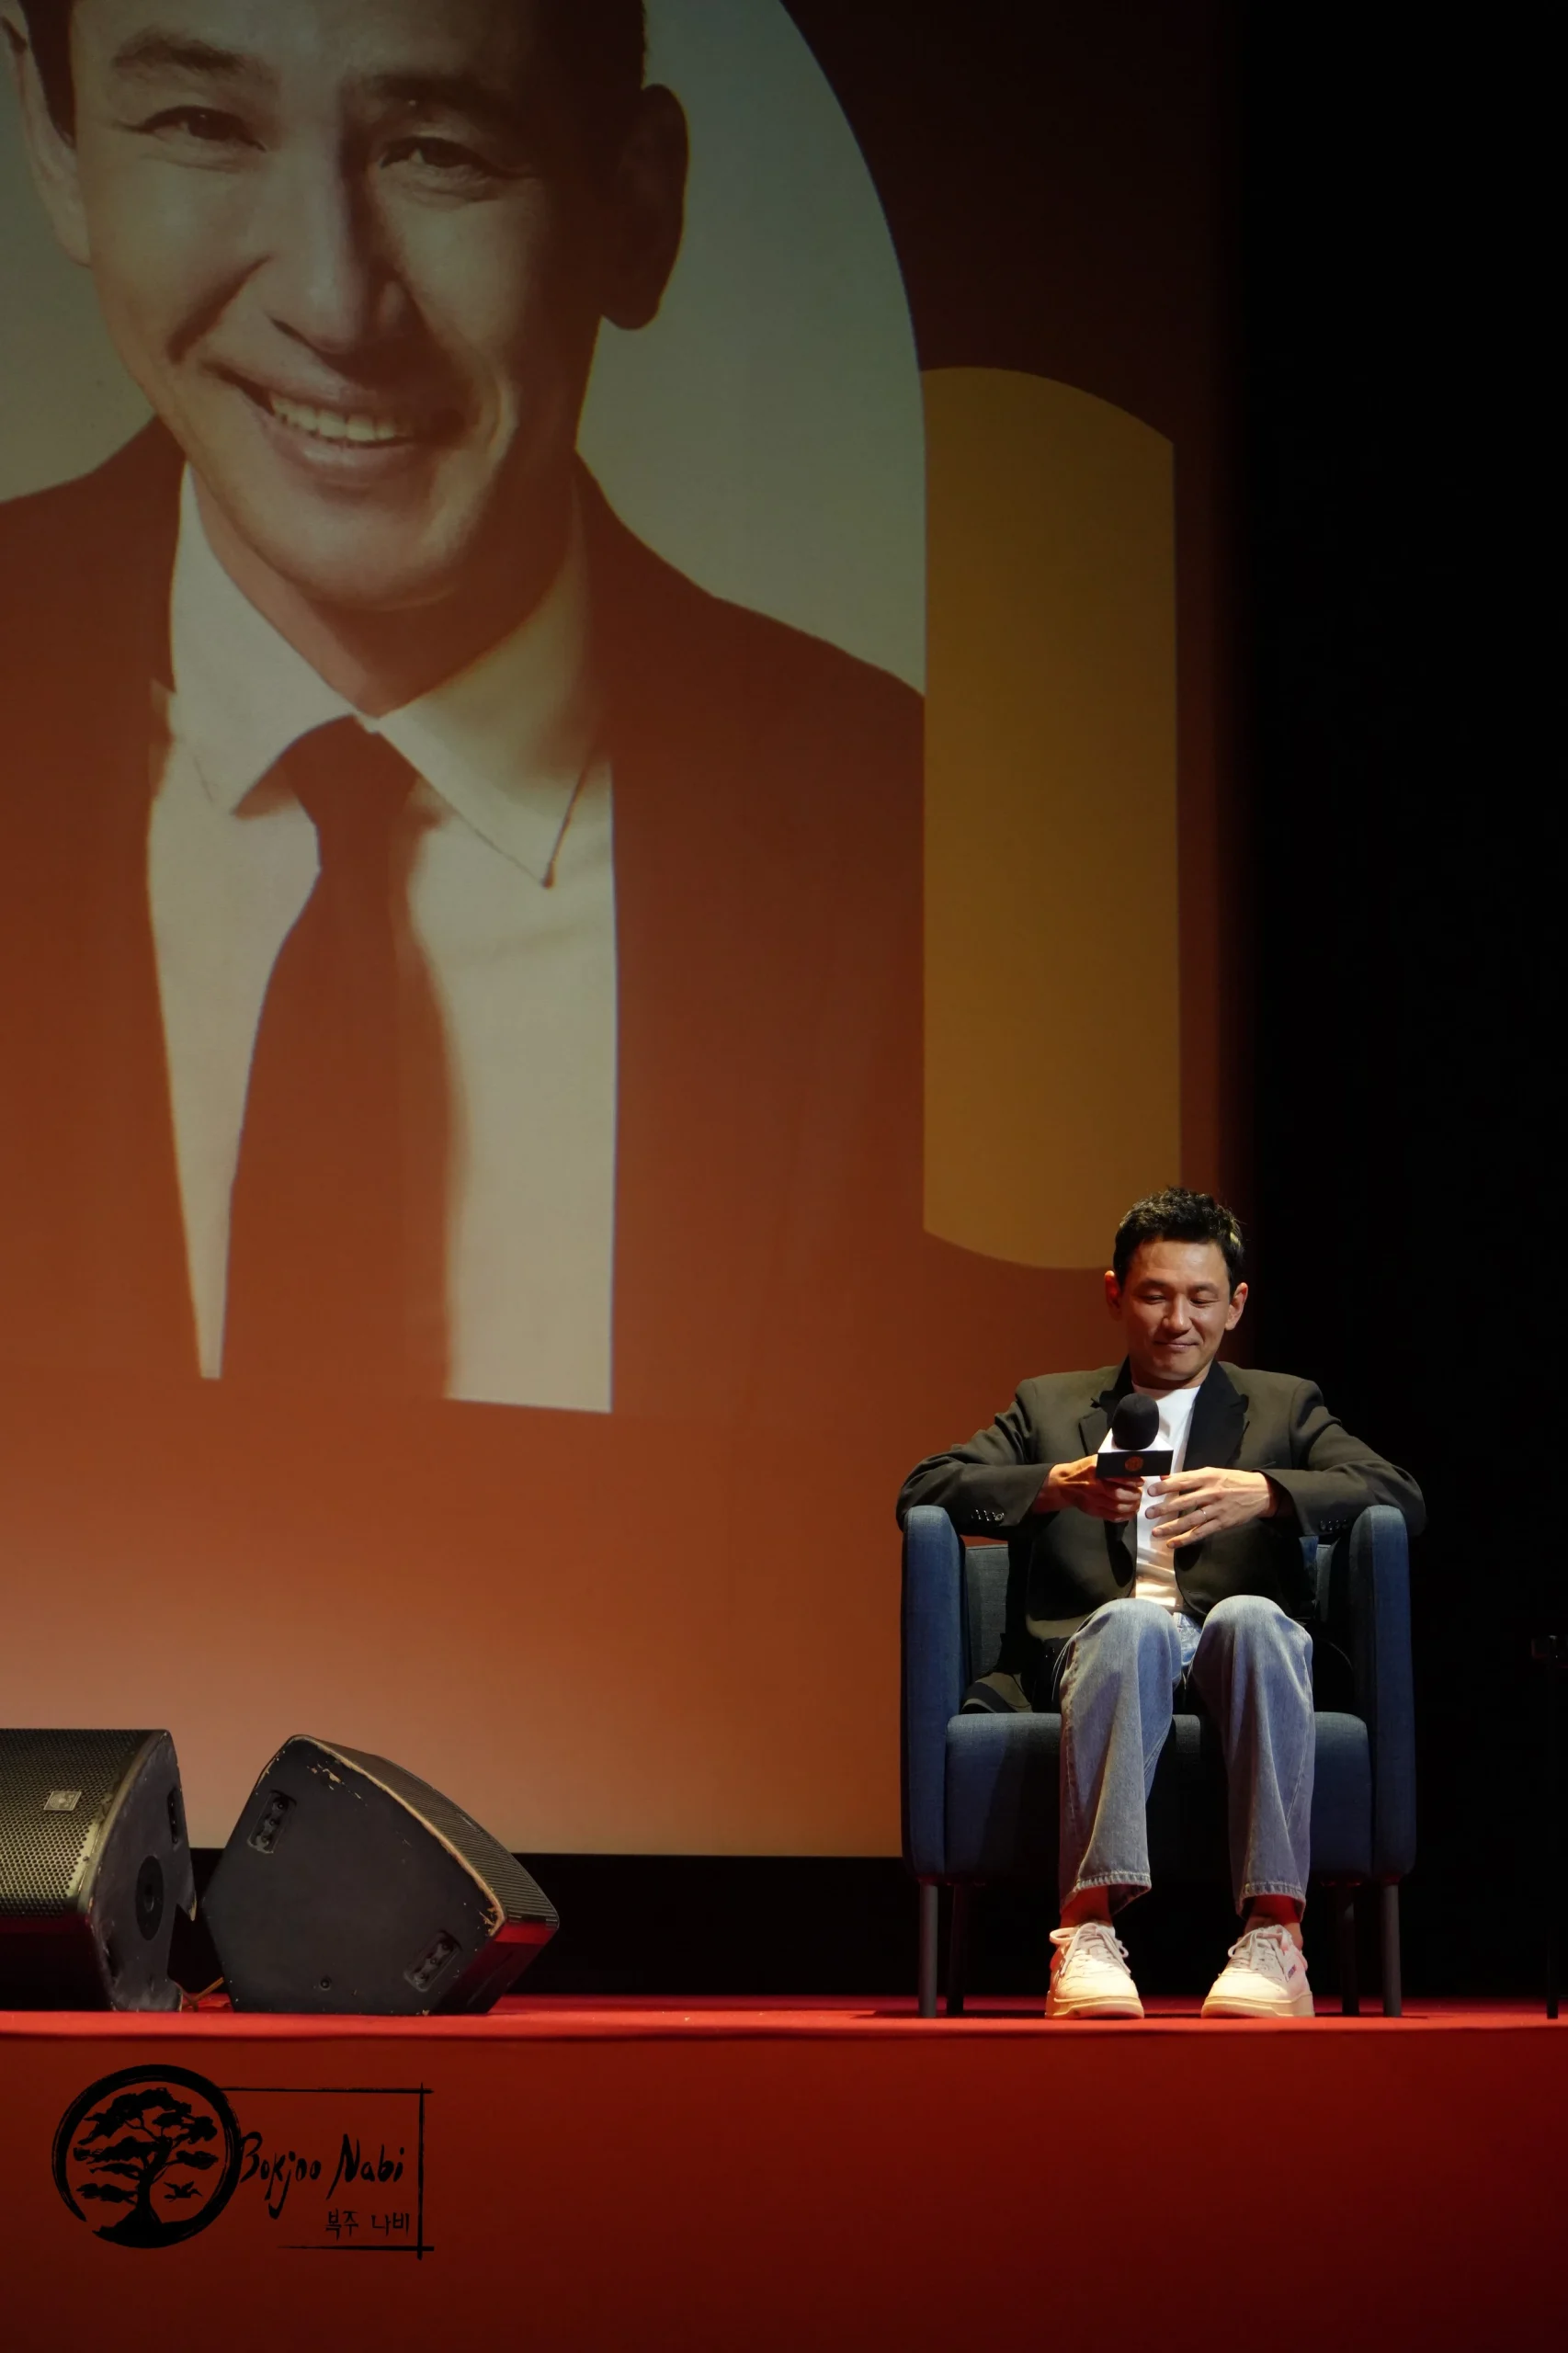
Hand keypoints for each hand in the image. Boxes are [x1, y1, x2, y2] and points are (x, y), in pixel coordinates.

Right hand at [1036, 1456, 1141, 1522]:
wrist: (1064, 1484)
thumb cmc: (1083, 1470)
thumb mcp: (1096, 1461)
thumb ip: (1112, 1465)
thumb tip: (1133, 1469)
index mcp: (1096, 1470)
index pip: (1118, 1476)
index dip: (1132, 1480)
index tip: (1140, 1481)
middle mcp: (1094, 1485)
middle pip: (1119, 1494)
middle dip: (1134, 1495)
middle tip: (1139, 1493)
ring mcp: (1093, 1500)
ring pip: (1117, 1507)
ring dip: (1131, 1506)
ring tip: (1137, 1503)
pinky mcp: (1093, 1510)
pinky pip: (1111, 1516)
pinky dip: (1124, 1516)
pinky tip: (1130, 1512)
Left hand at [1146, 1468, 1277, 1544]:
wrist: (1259, 1492)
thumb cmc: (1232, 1480)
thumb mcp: (1212, 1472)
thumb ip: (1189, 1477)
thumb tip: (1164, 1477)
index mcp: (1208, 1477)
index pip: (1183, 1481)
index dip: (1166, 1486)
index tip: (1151, 1491)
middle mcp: (1211, 1493)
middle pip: (1184, 1502)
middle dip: (1164, 1508)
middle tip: (1148, 1513)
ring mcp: (1217, 1510)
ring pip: (1190, 1520)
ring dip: (1171, 1528)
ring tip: (1156, 1532)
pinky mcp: (1222, 1524)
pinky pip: (1201, 1533)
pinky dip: (1185, 1539)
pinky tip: (1172, 1543)